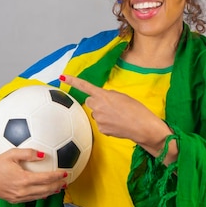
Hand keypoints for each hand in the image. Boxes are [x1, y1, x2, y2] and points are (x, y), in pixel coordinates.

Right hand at [0, 146, 66, 203]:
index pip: (46, 179)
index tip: (65, 173)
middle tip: (66, 181)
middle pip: (45, 190)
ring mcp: (18, 197)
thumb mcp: (12, 153)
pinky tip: (44, 192)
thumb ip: (28, 153)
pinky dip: (40, 195)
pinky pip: (31, 199)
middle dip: (57, 186)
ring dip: (51, 192)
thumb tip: (43, 154)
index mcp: (24, 179)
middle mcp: (22, 191)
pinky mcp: (14, 200)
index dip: (57, 176)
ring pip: (39, 196)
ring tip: (59, 188)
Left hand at [60, 74, 178, 163]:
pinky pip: (101, 124)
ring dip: (103, 113)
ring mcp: (98, 119)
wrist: (142, 127)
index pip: (85, 86)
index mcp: (103, 95)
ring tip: (118, 116)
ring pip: (96, 113)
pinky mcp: (101, 129)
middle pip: (91, 101)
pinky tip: (118, 124)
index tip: (63, 77)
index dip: (73, 81)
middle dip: (97, 102)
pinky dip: (107, 123)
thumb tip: (103, 100)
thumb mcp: (122, 96)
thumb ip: (109, 95)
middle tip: (111, 106)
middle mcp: (97, 106)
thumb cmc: (136, 109)